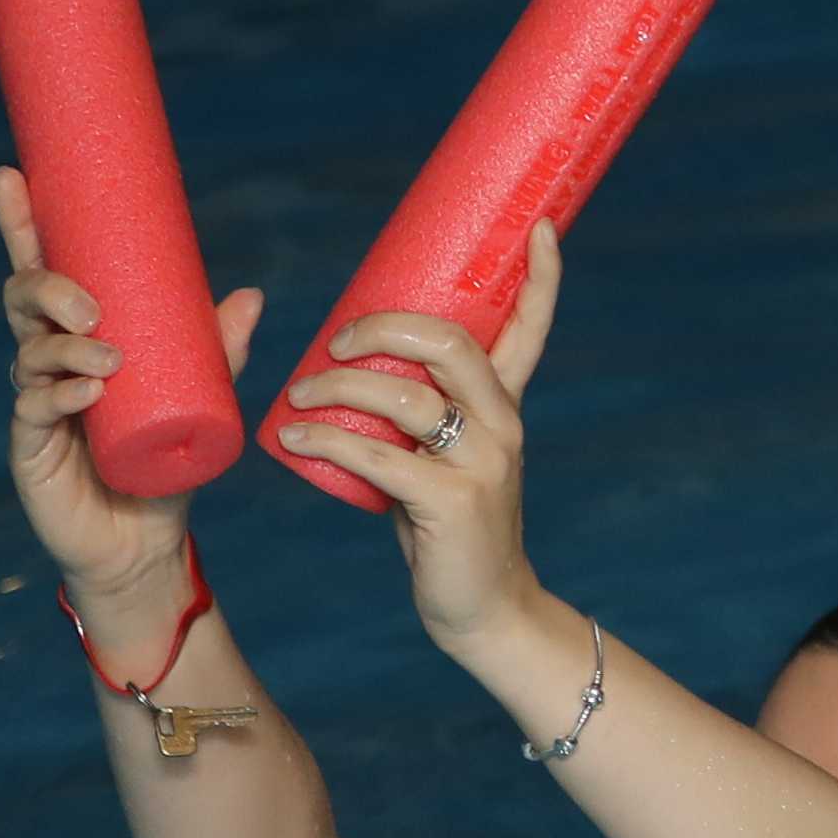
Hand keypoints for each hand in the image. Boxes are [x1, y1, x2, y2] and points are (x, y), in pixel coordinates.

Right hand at [0, 165, 254, 598]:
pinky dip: (62, 395)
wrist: (147, 541)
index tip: (15, 177)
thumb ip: (218, 348)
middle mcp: (49, 363)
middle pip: (24, 302)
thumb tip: (250, 292)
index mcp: (79, 338)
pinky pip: (35, 409)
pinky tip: (86, 391)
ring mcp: (36, 403)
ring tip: (108, 359)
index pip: (44, 272)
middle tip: (91, 306)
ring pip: (30, 354)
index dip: (23, 226)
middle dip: (48, 288)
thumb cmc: (166, 462)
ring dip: (65, 345)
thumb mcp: (201, 397)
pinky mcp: (32, 447)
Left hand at [266, 308, 560, 656]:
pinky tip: (296, 435)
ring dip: (335, 386)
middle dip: (381, 327)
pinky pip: (375, 453)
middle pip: (449, 342)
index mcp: (507, 408)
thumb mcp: (443, 460)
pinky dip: (324, 438)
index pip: (533, 329)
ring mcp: (482, 463)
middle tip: (336, 343)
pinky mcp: (451, 502)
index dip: (541, 277)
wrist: (485, 608)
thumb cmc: (450, 529)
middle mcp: (504, 425)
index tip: (541, 229)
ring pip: (403, 395)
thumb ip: (411, 419)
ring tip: (299, 396)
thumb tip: (343, 374)